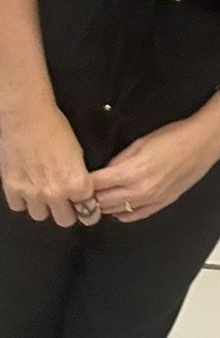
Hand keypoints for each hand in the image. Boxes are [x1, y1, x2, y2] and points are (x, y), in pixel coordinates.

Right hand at [0, 101, 97, 225]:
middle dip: (67, 211)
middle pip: (64, 220)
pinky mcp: (12, 188)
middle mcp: (55, 193)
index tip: (87, 209)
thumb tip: (83, 191)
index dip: (88, 210)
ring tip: (44, 191)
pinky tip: (27, 186)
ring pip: (40, 215)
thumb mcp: (79, 153)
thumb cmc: (56, 128)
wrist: (28, 117)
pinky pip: (19, 206)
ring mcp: (32, 193)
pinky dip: (23, 199)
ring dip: (44, 206)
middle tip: (65, 201)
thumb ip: (80, 177)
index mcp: (76, 183)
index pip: (88, 212)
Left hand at [91, 98, 219, 221]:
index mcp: (131, 172)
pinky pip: (133, 216)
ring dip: (103, 205)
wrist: (204, 141)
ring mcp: (151, 200)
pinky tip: (117, 206)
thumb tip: (104, 170)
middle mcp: (139, 190)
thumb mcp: (140, 142)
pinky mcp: (161, 203)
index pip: (94, 185)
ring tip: (97, 198)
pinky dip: (121, 213)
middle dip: (89, 197)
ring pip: (114, 211)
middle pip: (101, 202)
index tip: (74, 180)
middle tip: (81, 192)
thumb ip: (119, 159)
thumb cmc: (176, 136)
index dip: (81, 183)